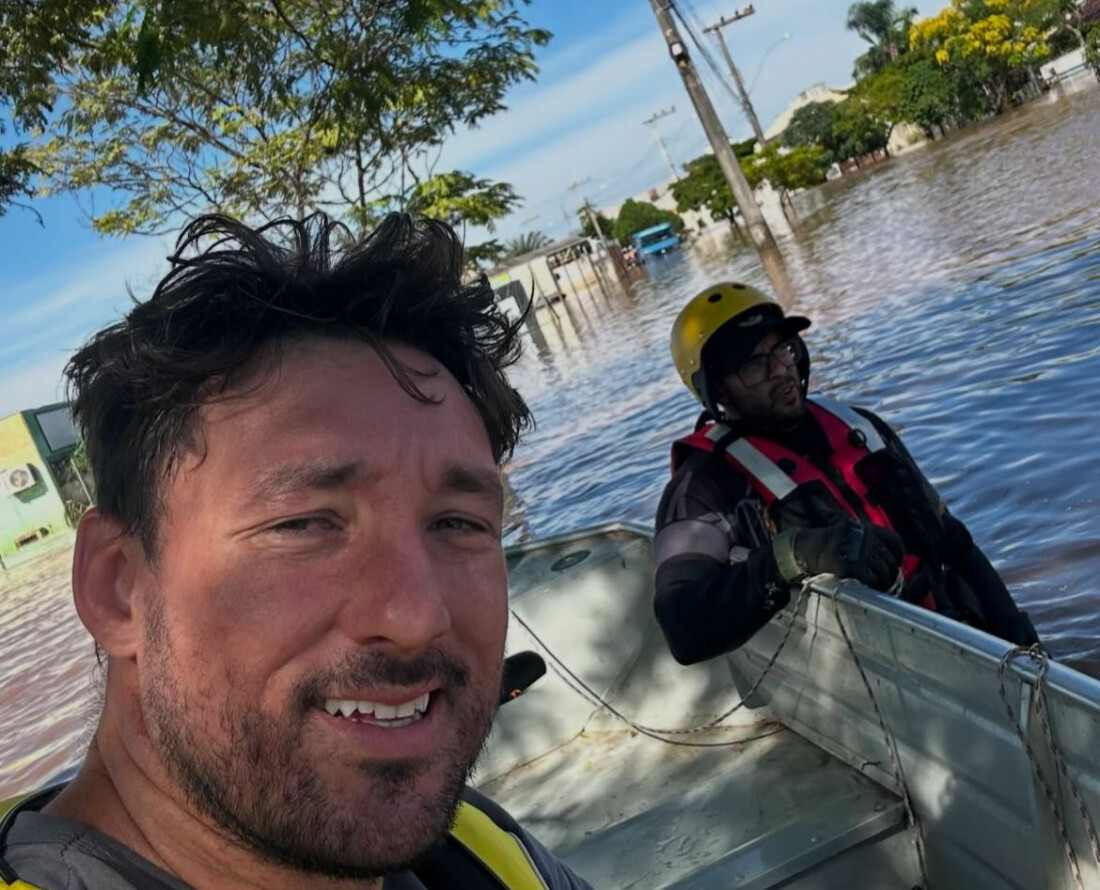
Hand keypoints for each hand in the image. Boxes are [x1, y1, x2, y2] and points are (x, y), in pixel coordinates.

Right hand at [774, 520, 903, 590]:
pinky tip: (870, 587)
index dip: (899, 553)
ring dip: (884, 581)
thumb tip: (888, 557)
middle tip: (886, 578)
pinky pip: (872, 580)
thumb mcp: (851, 532)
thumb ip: (869, 540)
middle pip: (890, 560)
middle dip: (890, 572)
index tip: (897, 561)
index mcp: (868, 530)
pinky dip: (873, 586)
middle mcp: (867, 540)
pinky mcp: (853, 568)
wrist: (810, 548)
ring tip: (879, 585)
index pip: (894, 540)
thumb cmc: (831, 543)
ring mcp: (860, 554)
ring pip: (884, 572)